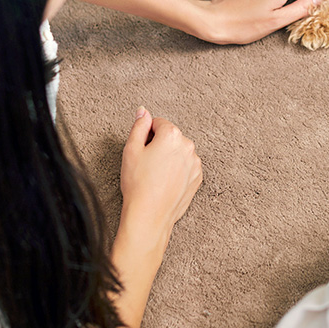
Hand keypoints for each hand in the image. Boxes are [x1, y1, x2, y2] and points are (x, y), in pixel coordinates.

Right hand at [118, 108, 203, 251]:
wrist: (150, 215)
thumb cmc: (138, 183)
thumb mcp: (131, 150)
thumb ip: (139, 126)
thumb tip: (143, 112)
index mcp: (172, 135)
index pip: (158, 123)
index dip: (146, 135)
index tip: (141, 149)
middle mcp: (188, 146)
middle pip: (170, 137)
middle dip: (159, 145)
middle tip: (146, 164)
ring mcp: (195, 163)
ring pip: (179, 152)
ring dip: (169, 158)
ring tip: (155, 175)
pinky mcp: (197, 177)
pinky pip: (186, 167)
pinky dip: (177, 171)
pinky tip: (164, 182)